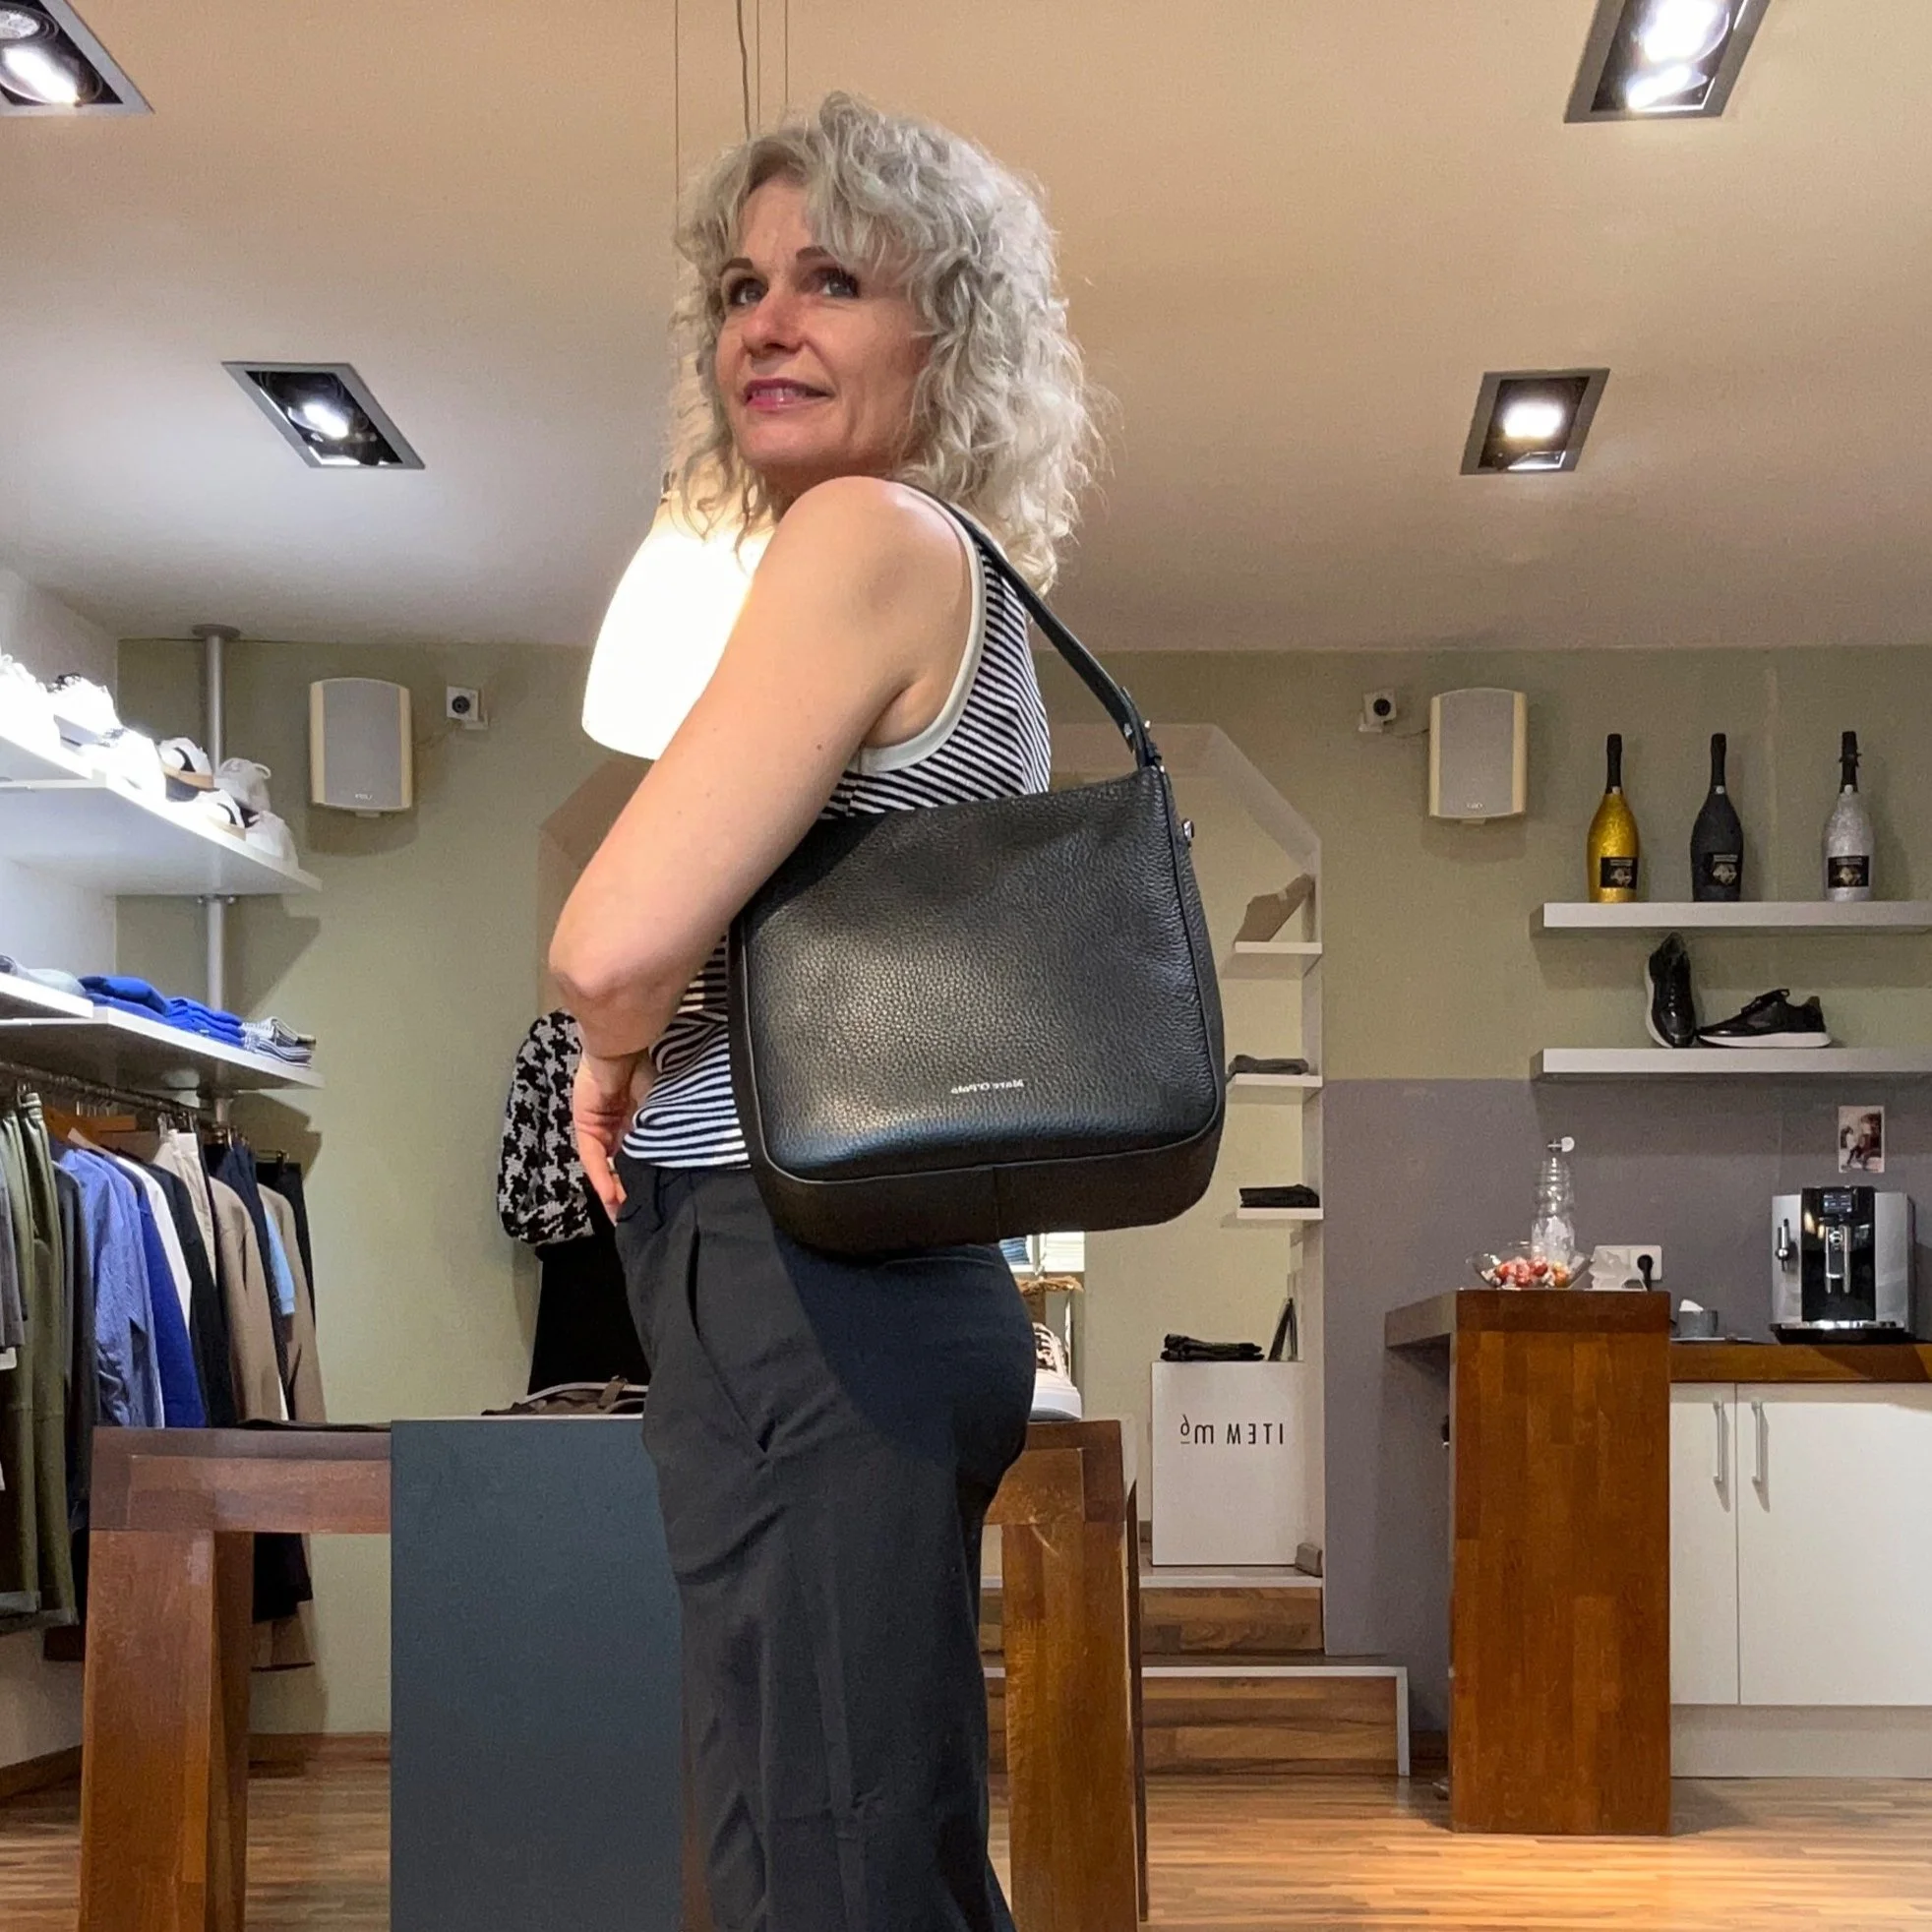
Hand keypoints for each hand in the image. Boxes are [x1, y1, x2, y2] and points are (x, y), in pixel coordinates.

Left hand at [571, 1050, 651, 1218]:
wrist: (629, 1046)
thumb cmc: (657, 1070)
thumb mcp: (665, 1111)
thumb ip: (663, 1136)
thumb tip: (675, 1164)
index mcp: (643, 1118)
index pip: (642, 1155)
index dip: (647, 1179)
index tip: (655, 1204)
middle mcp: (621, 1123)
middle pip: (623, 1165)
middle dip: (628, 1191)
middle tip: (637, 1216)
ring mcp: (600, 1124)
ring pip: (607, 1165)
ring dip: (614, 1190)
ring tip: (623, 1213)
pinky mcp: (584, 1123)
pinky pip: (592, 1155)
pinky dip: (601, 1175)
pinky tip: (610, 1195)